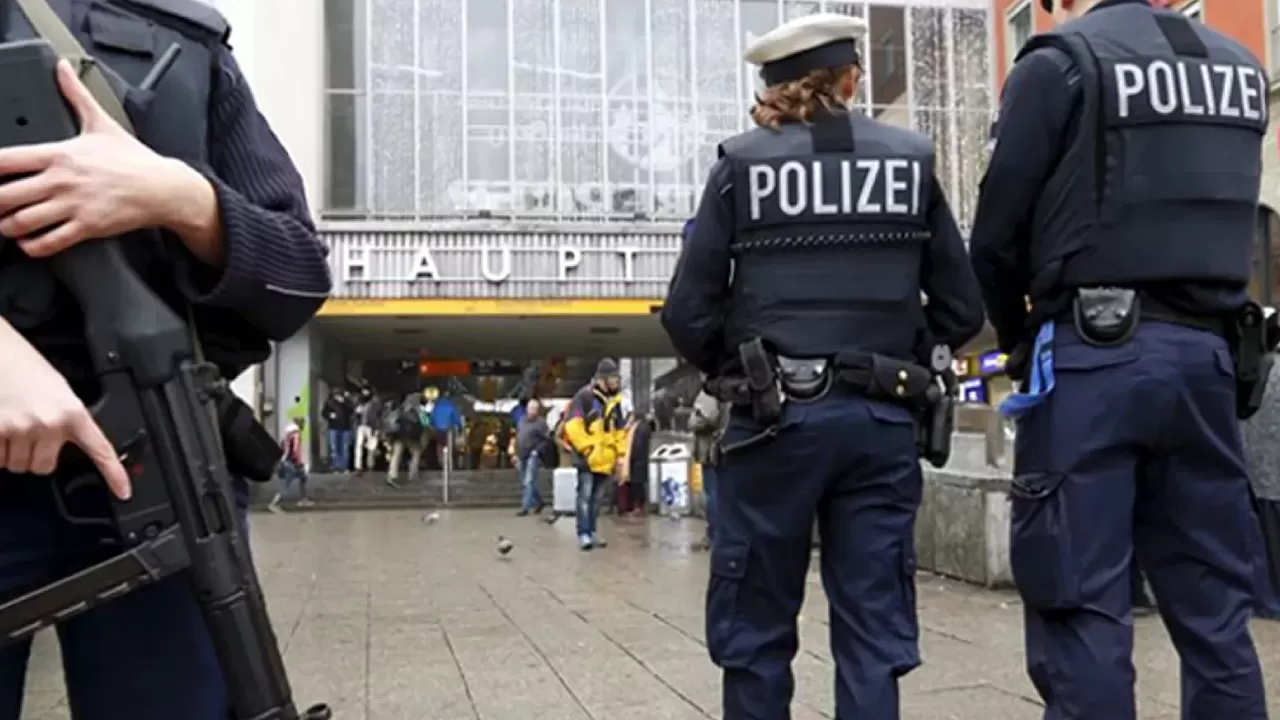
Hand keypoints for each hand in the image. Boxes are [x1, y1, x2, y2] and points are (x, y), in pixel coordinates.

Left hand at [0, 60, 188, 256]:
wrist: (165, 188)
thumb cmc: (134, 159)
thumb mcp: (101, 123)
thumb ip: (75, 95)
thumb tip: (62, 67)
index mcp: (60, 154)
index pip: (5, 160)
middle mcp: (62, 180)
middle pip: (5, 195)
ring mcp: (74, 205)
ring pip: (22, 222)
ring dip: (7, 227)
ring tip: (7, 224)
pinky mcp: (88, 227)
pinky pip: (49, 242)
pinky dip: (32, 245)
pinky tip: (30, 240)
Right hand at [0, 321, 130, 498]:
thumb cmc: (23, 366)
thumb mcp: (58, 391)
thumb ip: (66, 419)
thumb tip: (67, 444)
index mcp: (72, 412)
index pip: (100, 449)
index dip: (114, 474)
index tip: (124, 492)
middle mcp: (49, 424)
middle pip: (44, 467)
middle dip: (35, 455)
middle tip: (29, 431)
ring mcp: (21, 429)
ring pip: (18, 465)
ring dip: (13, 452)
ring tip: (12, 423)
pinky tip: (0, 427)